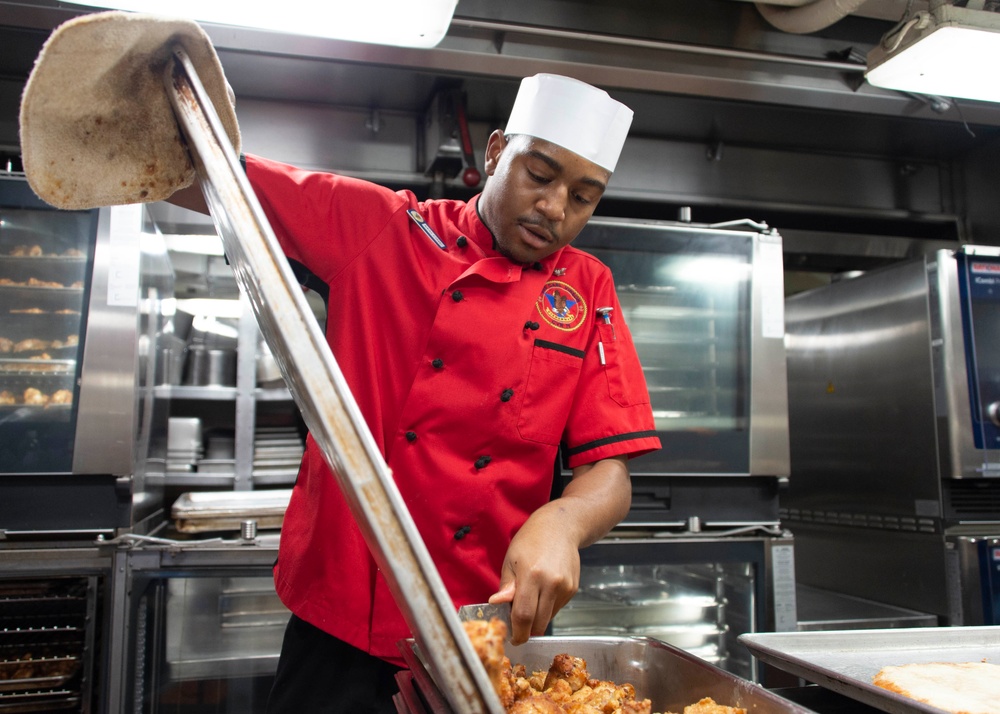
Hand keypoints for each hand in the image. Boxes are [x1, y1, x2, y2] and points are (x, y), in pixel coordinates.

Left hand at [488, 507, 581, 644]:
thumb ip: (506, 586)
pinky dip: (546, 609)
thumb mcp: (511, 560)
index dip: (517, 632)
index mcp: (532, 575)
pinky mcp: (572, 589)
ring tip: (529, 602)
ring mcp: (565, 587)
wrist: (560, 528)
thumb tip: (496, 604)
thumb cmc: (531, 541)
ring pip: (548, 619)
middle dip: (526, 630)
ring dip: (536, 620)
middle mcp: (551, 583)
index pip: (524, 615)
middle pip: (538, 623)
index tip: (512, 638)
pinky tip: (542, 593)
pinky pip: (557, 609)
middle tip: (516, 624)